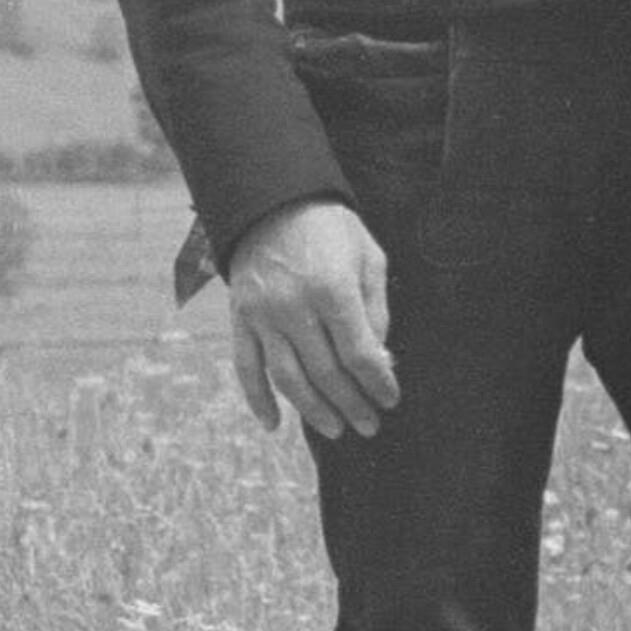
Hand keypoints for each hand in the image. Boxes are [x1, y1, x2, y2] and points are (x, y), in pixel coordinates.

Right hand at [224, 198, 398, 437]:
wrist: (272, 200)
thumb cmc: (330, 228)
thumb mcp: (369, 256)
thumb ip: (376, 308)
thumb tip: (380, 358)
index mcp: (332, 289)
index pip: (359, 353)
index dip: (378, 383)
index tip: (391, 400)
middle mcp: (293, 307)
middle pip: (326, 373)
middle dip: (352, 404)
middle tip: (370, 425)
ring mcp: (262, 315)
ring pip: (288, 378)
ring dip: (313, 411)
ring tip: (336, 430)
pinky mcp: (239, 318)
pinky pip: (246, 367)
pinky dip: (258, 400)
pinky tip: (274, 424)